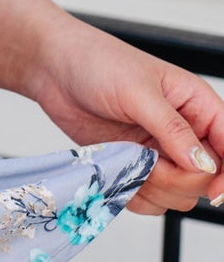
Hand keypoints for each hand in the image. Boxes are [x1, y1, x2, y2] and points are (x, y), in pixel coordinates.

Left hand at [28, 15, 223, 216]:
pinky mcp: (135, 166)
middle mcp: (184, 132)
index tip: (212, 189)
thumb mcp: (138, 92)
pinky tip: (118, 169)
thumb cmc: (97, 62)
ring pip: (178, 195)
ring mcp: (159, 152)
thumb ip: (172, 129)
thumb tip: (203, 163)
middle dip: (178, 179)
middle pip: (205, 179)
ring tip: (128, 157)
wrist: (53, 68)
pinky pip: (149, 199)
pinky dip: (133, 193)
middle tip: (148, 160)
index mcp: (198, 105)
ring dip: (153, 187)